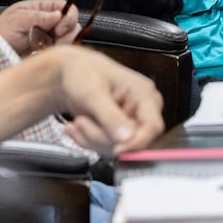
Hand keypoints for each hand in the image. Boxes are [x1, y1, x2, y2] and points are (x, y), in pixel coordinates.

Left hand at [0, 0, 79, 54]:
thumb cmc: (0, 32)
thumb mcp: (17, 20)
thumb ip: (37, 16)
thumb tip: (57, 15)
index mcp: (41, 8)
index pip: (66, 7)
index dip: (68, 17)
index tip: (60, 28)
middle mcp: (48, 21)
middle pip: (72, 24)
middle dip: (67, 33)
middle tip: (56, 40)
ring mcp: (49, 37)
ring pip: (70, 38)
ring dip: (63, 44)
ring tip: (47, 48)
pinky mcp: (48, 51)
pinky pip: (61, 51)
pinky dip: (57, 54)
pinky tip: (44, 54)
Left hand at [32, 47, 163, 154]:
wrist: (69, 74)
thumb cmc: (83, 73)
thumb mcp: (93, 93)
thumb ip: (110, 116)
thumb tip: (127, 137)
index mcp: (144, 93)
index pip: (153, 126)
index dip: (136, 141)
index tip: (116, 149)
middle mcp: (141, 109)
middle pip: (132, 140)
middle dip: (101, 136)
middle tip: (80, 122)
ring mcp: (130, 121)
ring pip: (117, 147)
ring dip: (92, 138)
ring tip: (78, 122)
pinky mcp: (119, 131)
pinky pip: (108, 147)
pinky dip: (89, 140)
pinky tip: (78, 127)